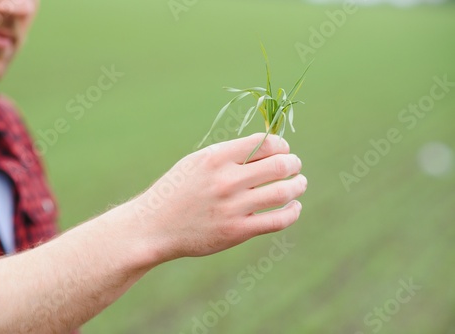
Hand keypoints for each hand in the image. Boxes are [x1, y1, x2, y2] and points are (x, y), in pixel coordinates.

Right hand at [129, 133, 306, 261]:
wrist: (154, 226)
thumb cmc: (177, 190)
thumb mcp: (196, 162)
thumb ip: (228, 154)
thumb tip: (264, 146)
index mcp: (216, 158)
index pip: (264, 143)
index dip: (281, 145)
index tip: (284, 149)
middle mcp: (226, 181)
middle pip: (278, 166)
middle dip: (294, 164)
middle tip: (296, 166)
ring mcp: (232, 208)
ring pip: (283, 192)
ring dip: (298, 186)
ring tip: (300, 184)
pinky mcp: (237, 232)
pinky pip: (277, 220)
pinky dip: (293, 212)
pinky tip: (294, 207)